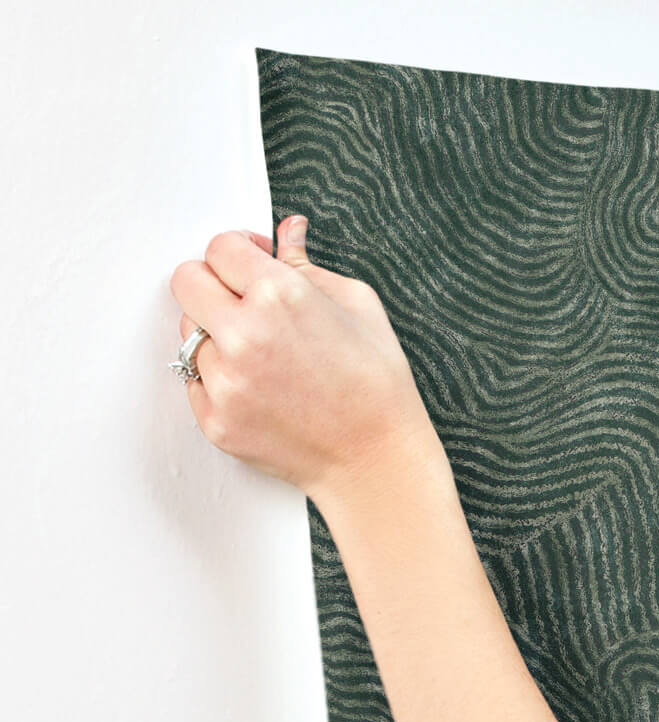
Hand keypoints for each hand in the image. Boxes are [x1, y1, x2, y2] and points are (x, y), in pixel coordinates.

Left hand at [168, 215, 444, 507]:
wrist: (377, 460)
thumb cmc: (378, 385)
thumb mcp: (358, 307)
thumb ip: (308, 266)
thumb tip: (287, 232)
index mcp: (280, 295)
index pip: (219, 247)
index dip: (239, 252)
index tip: (252, 265)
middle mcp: (244, 335)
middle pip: (186, 281)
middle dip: (213, 284)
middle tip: (243, 302)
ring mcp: (225, 382)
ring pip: (189, 335)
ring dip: (217, 337)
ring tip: (263, 356)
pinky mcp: (216, 420)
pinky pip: (196, 382)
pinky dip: (220, 380)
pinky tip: (261, 389)